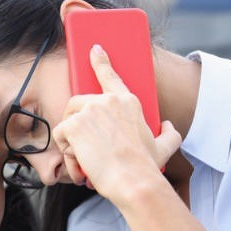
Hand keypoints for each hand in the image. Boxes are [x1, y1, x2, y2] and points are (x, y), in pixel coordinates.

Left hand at [52, 45, 180, 202]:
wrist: (134, 180)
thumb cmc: (146, 166)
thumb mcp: (165, 147)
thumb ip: (169, 133)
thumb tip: (169, 126)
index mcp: (128, 102)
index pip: (110, 75)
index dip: (100, 61)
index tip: (94, 49)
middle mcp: (108, 100)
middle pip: (78, 103)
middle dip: (76, 124)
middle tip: (86, 146)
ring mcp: (90, 110)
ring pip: (67, 119)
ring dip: (71, 139)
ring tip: (86, 156)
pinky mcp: (75, 124)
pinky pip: (60, 134)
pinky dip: (66, 150)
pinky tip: (80, 160)